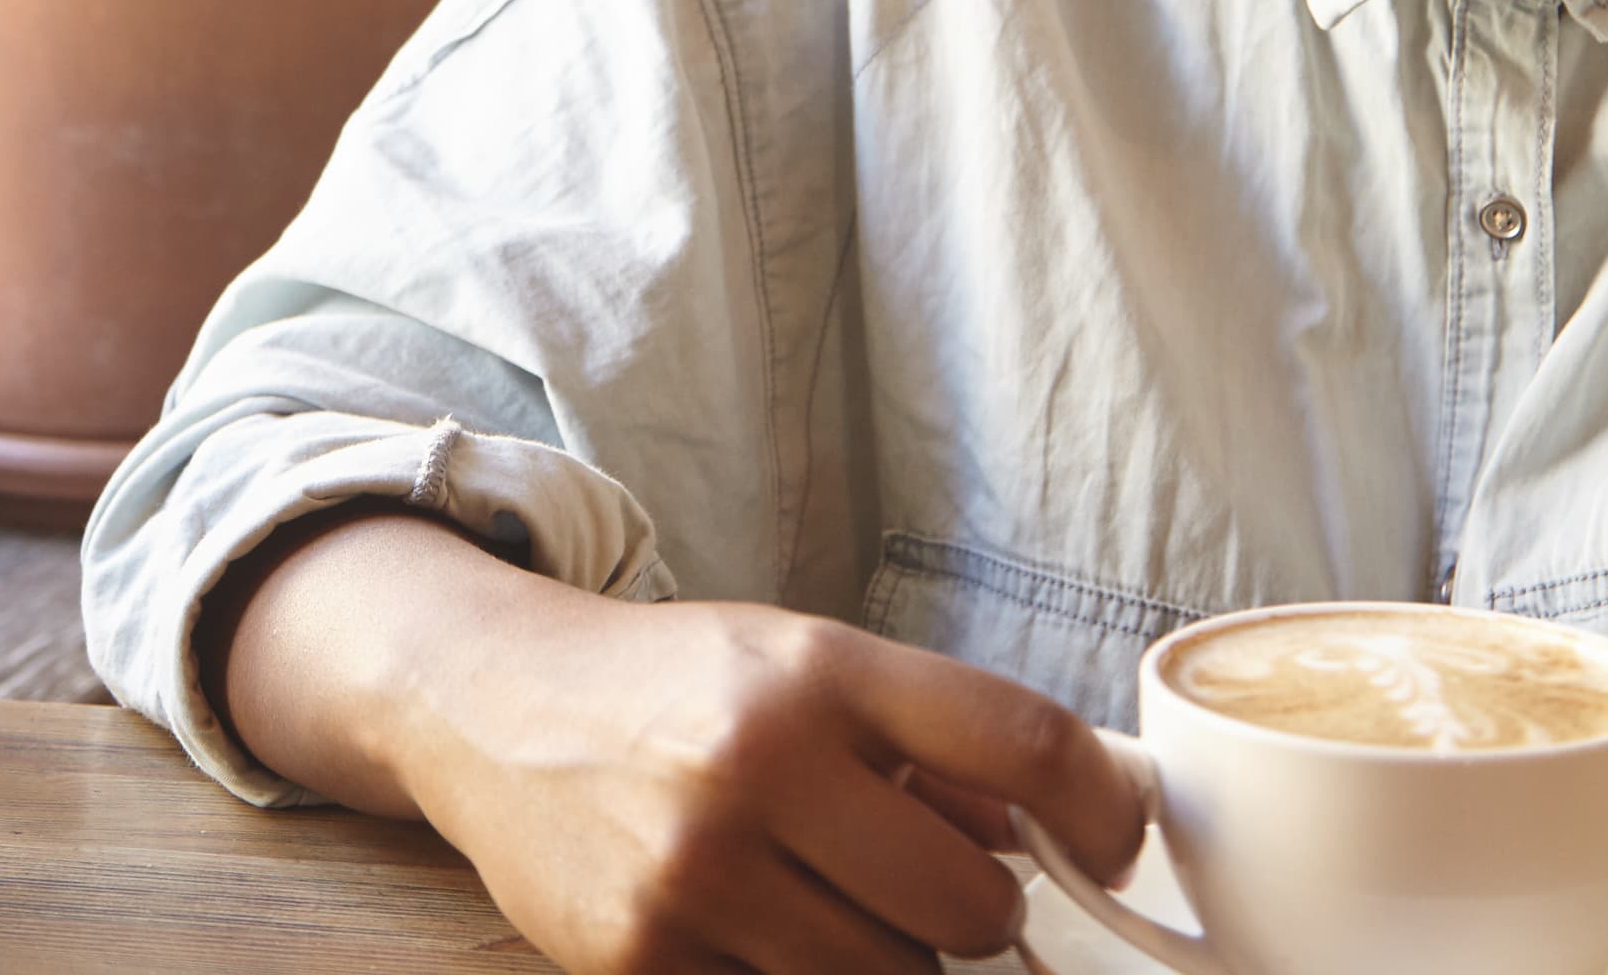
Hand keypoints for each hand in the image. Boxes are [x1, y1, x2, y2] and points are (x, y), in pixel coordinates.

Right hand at [216, 510, 1144, 974]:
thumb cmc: (673, 685)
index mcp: (817, 670)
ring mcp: (697, 871)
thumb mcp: (800, 662)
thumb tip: (1054, 833)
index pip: (1019, 740)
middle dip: (972, 908)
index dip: (1100, 807)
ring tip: (833, 898)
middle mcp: (758, 762)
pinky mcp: (644, 956)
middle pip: (969, 902)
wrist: (493, 699)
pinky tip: (756, 922)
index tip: (1114, 841)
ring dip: (889, 956)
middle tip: (932, 885)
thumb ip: (925, 742)